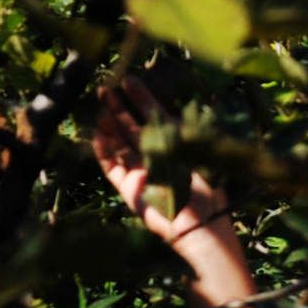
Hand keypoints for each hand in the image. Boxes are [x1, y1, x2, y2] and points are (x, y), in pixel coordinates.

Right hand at [90, 82, 241, 268]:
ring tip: (99, 103)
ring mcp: (140, 173)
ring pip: (118, 142)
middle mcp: (156, 158)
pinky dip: (103, 149)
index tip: (129, 78)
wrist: (202, 229)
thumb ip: (186, 131)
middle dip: (118, 106)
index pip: (154, 116)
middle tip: (105, 86)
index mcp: (175, 148)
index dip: (141, 97)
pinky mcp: (128, 189)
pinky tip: (97, 132)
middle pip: (131, 127)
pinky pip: (110, 165)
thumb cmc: (210, 194)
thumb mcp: (200, 155)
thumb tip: (182, 103)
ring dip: (108, 123)